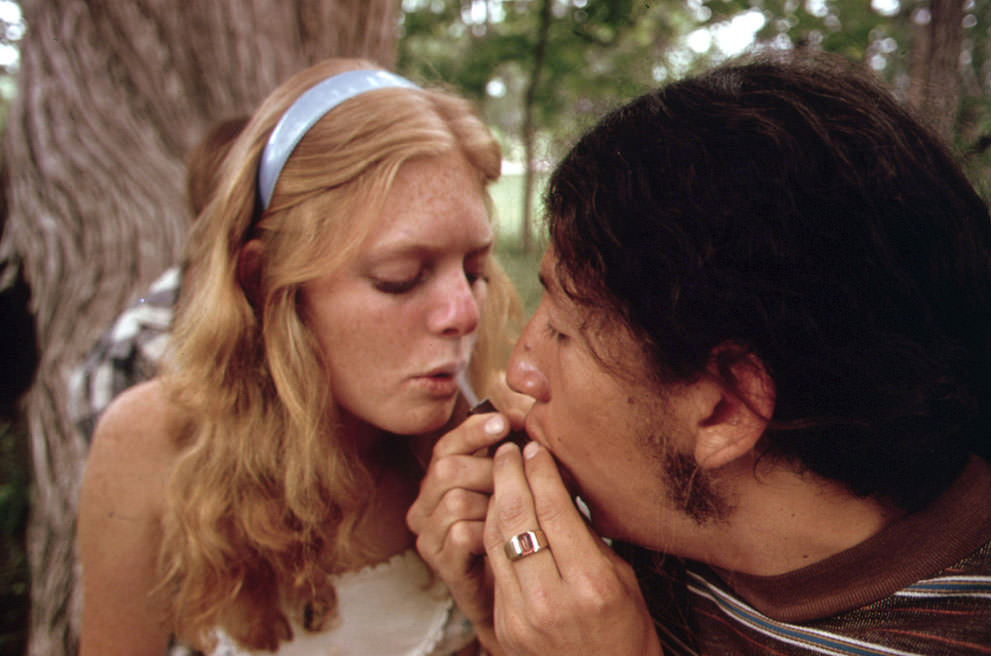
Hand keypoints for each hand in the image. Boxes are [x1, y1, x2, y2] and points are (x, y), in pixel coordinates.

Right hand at [407, 410, 519, 648]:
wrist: (521, 596)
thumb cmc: (523, 534)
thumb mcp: (518, 487)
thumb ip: (512, 454)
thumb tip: (520, 413)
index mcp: (439, 481)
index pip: (448, 443)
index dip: (476, 428)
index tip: (509, 421)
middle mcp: (425, 506)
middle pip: (447, 467)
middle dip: (490, 468)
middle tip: (519, 479)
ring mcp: (429, 536)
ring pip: (455, 498)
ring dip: (493, 502)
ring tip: (519, 514)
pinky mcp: (441, 564)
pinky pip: (461, 533)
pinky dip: (489, 532)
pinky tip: (510, 540)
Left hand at [483, 442, 662, 655]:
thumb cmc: (625, 627)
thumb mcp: (621, 577)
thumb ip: (587, 535)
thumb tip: (557, 486)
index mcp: (591, 583)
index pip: (553, 509)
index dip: (540, 471)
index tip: (534, 448)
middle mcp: (552, 598)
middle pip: (518, 518)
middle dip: (509, 474)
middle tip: (507, 449)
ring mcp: (523, 615)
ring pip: (496, 539)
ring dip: (495, 500)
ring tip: (499, 474)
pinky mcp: (504, 626)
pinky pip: (494, 566)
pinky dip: (493, 533)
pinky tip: (498, 513)